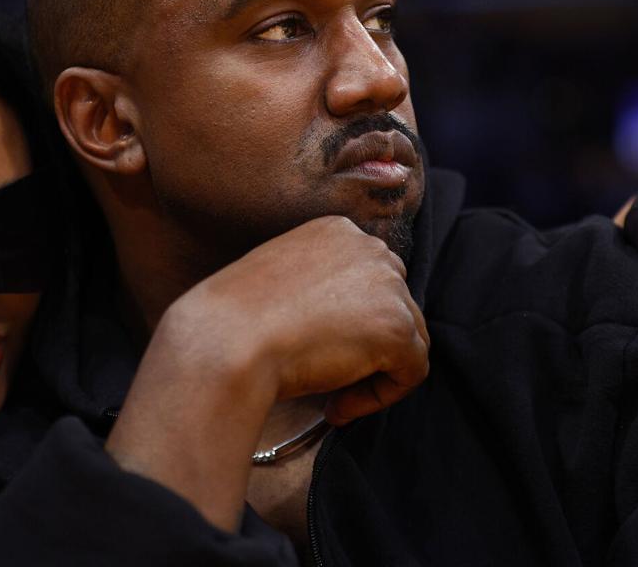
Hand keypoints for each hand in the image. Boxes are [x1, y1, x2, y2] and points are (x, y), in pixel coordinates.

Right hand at [107, 216, 427, 532]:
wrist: (225, 340)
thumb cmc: (234, 320)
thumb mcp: (280, 279)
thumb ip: (319, 286)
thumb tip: (346, 324)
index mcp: (337, 230)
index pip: (370, 278)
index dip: (353, 321)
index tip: (320, 349)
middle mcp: (369, 248)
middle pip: (396, 305)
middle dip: (370, 346)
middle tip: (329, 378)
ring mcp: (388, 286)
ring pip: (409, 339)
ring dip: (375, 373)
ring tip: (331, 397)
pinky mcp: (397, 329)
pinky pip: (412, 372)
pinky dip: (381, 396)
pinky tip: (337, 407)